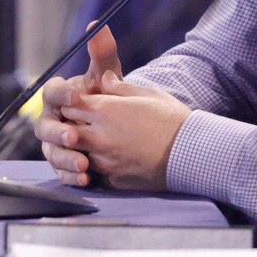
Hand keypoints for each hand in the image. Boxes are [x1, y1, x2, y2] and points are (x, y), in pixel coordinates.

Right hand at [35, 24, 122, 185]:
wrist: (114, 122)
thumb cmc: (104, 94)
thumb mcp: (105, 74)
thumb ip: (102, 52)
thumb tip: (99, 24)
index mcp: (58, 97)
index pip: (51, 92)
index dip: (61, 94)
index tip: (76, 96)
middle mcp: (51, 120)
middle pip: (44, 127)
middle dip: (58, 132)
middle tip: (75, 136)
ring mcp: (55, 144)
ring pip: (51, 153)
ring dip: (65, 159)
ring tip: (83, 165)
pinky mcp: (63, 164)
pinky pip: (61, 172)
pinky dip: (71, 177)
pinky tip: (85, 179)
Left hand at [57, 70, 190, 190]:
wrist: (190, 153)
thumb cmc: (170, 119)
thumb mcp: (147, 94)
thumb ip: (120, 87)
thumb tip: (105, 78)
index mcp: (105, 110)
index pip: (70, 104)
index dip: (71, 103)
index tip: (78, 103)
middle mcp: (98, 136)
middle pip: (67, 129)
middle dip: (69, 125)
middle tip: (77, 124)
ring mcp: (103, 160)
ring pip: (75, 153)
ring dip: (78, 148)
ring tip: (88, 144)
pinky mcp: (111, 179)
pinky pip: (90, 173)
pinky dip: (91, 167)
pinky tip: (100, 161)